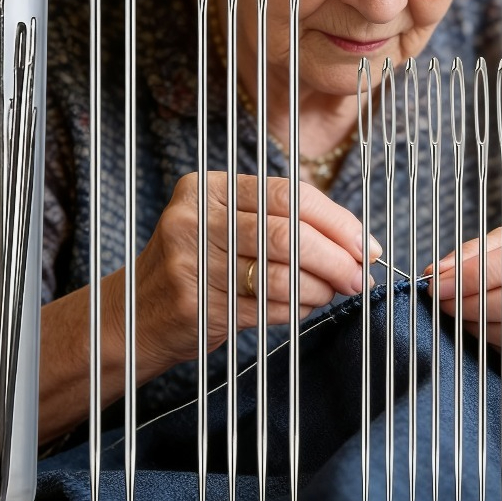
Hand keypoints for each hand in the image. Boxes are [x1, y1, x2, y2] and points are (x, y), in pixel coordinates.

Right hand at [129, 172, 378, 374]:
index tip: (365, 245)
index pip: (288, 195)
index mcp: (209, 188)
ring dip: (319, 288)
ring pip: (279, 274)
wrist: (135, 312)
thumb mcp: (225, 225)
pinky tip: (305, 306)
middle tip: (359, 275)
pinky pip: (264, 307)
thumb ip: (280, 223)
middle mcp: (195, 218)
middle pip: (286, 234)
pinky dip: (296, 309)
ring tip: (333, 292)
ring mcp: (191, 261)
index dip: (336, 221)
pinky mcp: (194, 303)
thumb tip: (356, 243)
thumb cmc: (198, 264)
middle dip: (335, 258)